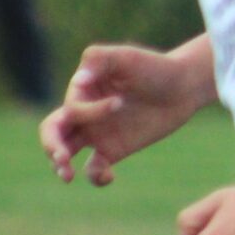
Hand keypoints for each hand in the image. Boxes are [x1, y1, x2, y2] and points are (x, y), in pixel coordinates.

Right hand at [40, 43, 212, 184]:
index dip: (89, 111)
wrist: (184, 87)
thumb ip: (100, 60)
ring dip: (59, 164)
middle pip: (52, 132)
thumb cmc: (155, 67)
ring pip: (64, 152)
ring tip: (68, 175)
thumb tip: (78, 81)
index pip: (71, 108)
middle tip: (62, 157)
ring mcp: (97, 132)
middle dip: (50, 145)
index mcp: (82, 90)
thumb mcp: (127, 57)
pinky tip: (109, 176)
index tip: (119, 103)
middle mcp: (84, 112)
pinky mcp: (113, 149)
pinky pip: (93, 168)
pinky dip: (94, 177)